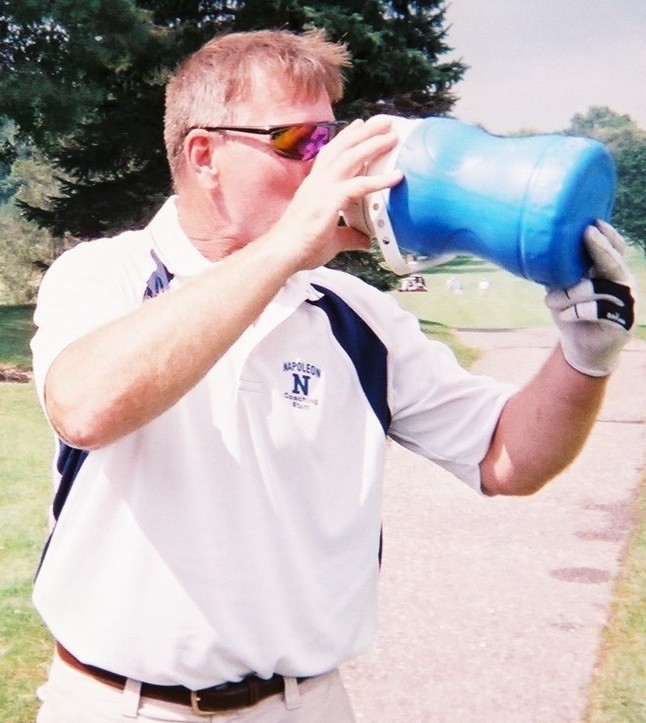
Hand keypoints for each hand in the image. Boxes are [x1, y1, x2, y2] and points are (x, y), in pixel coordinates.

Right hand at [267, 116, 403, 270]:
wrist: (282, 253)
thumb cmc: (300, 246)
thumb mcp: (331, 239)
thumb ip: (349, 236)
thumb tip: (365, 240)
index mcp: (315, 186)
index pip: (331, 153)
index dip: (346, 138)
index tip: (360, 124)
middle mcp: (318, 182)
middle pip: (342, 148)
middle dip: (365, 131)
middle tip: (385, 121)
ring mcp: (322, 189)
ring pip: (350, 158)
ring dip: (372, 144)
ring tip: (392, 135)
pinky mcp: (329, 201)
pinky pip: (358, 186)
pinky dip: (378, 180)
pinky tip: (396, 177)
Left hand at [545, 220, 635, 375]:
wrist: (581, 349)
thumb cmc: (572, 314)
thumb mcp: (563, 290)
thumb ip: (558, 272)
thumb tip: (536, 249)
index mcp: (610, 272)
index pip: (614, 248)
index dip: (607, 234)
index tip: (591, 221)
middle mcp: (622, 283)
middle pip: (612, 261)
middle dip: (598, 247)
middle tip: (586, 233)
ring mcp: (626, 303)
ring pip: (597, 287)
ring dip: (568, 294)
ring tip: (550, 301)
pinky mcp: (623, 322)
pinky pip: (597, 310)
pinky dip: (574, 311)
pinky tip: (564, 316)